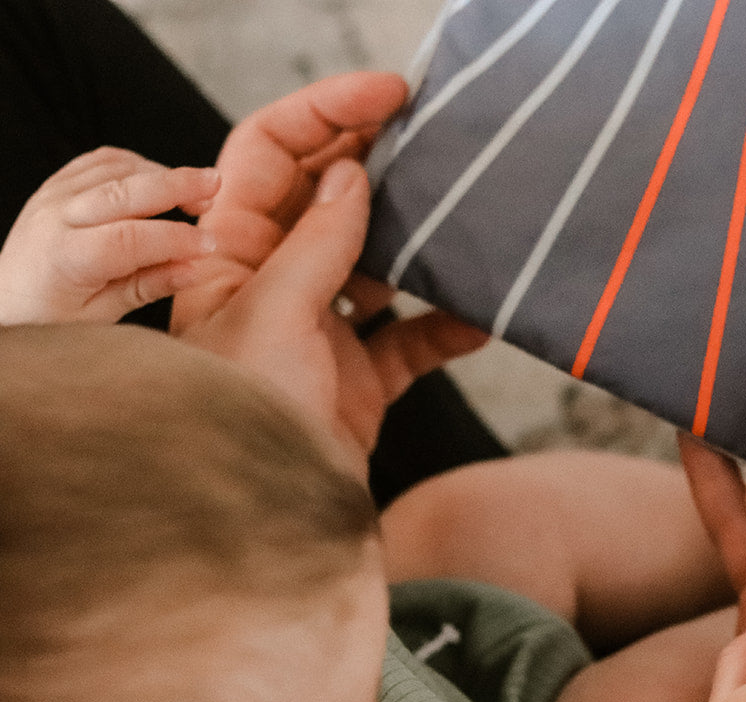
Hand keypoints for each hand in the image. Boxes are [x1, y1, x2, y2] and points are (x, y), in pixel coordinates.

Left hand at [0, 147, 218, 324]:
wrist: (3, 302)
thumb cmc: (49, 319)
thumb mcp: (101, 316)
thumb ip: (148, 286)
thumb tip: (194, 268)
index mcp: (64, 258)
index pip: (130, 239)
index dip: (176, 238)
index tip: (211, 245)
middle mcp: (54, 218)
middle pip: (124, 190)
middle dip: (176, 184)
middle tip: (216, 184)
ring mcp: (52, 196)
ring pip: (115, 168)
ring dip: (161, 174)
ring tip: (197, 191)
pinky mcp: (55, 185)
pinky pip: (100, 161)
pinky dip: (136, 165)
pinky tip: (160, 181)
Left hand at [173, 73, 486, 466]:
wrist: (261, 535)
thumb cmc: (241, 426)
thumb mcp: (274, 318)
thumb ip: (318, 246)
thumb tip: (351, 175)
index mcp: (229, 257)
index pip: (269, 158)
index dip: (323, 114)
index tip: (389, 92)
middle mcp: (274, 287)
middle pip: (329, 201)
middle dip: (381, 164)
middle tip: (438, 134)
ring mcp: (322, 334)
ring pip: (380, 264)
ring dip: (424, 243)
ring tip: (470, 214)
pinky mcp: (363, 381)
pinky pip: (415, 337)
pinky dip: (452, 325)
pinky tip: (488, 316)